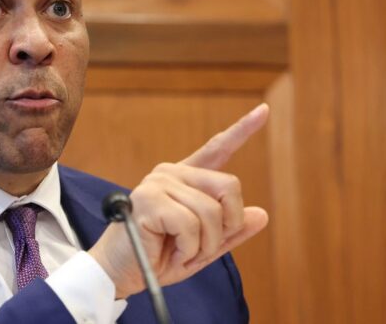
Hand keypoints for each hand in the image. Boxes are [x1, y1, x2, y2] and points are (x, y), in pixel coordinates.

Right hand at [88, 103, 270, 298]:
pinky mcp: (149, 200)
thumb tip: (261, 214)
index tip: (263, 111)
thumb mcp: (203, 247)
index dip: (241, 130)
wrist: (121, 274)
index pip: (216, 150)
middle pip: (229, 186)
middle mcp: (170, 173)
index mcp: (184, 179)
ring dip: (204, 244)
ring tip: (181, 252)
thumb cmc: (157, 258)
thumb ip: (230, 231)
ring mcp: (157, 184)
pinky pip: (190, 225)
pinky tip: (169, 251)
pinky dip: (187, 248)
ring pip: (211, 211)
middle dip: (227, 225)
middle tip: (203, 246)